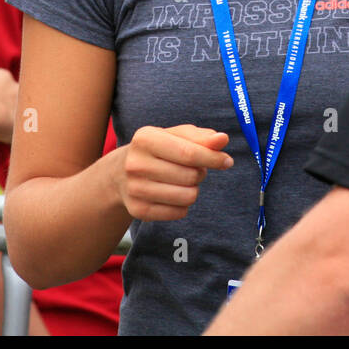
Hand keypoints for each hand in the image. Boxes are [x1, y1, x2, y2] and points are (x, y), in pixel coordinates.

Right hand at [114, 124, 232, 220]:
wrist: (121, 173)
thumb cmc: (159, 149)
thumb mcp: (177, 136)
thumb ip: (202, 137)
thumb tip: (223, 139)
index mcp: (145, 139)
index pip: (189, 153)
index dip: (213, 158)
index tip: (227, 161)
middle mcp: (135, 164)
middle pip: (191, 176)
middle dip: (200, 173)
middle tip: (193, 169)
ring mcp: (135, 189)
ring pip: (187, 196)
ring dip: (193, 189)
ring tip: (183, 181)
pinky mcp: (137, 210)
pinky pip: (179, 212)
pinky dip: (183, 204)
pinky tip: (173, 193)